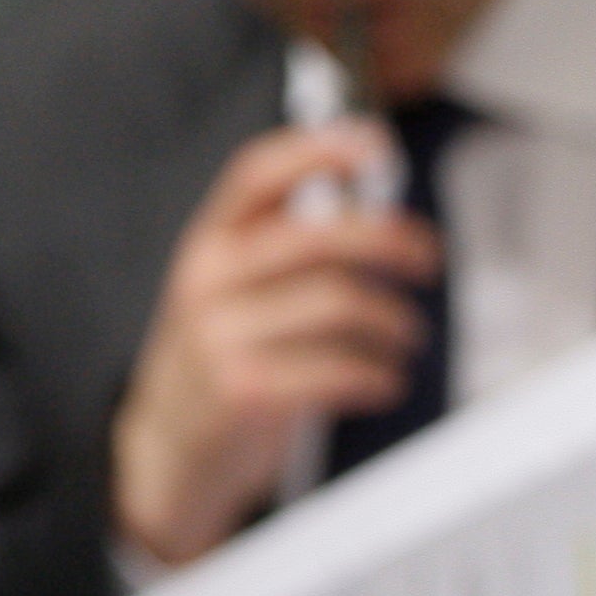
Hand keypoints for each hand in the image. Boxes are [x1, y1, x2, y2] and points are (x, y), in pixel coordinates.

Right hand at [112, 122, 438, 565]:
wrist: (167, 451)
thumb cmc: (224, 358)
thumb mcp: (236, 291)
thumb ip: (292, 248)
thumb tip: (381, 210)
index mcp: (210, 242)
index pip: (257, 174)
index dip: (318, 149)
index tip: (376, 144)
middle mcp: (209, 279)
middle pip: (319, 236)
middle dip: (391, 241)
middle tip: (428, 258)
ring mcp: (221, 334)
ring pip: (340, 302)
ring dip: (393, 321)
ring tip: (406, 336)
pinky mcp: (243, 388)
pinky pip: (338, 367)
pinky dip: (378, 373)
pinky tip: (385, 379)